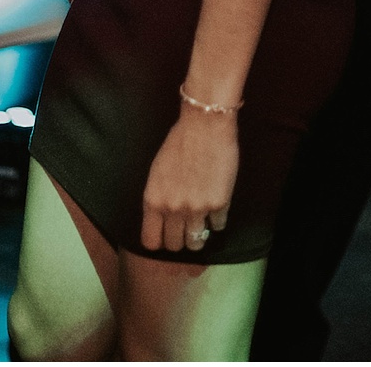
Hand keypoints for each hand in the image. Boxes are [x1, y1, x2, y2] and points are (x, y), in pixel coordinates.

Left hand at [139, 106, 236, 253]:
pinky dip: (217, 220)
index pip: (151, 241)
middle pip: (175, 245)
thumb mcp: (157, 172)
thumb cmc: (179, 142)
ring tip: (201, 223)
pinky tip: (216, 207)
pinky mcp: (219, 204)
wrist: (205, 125)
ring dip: (199, 235)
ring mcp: (197, 209)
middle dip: (180, 239)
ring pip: (196, 243)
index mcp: (153, 200)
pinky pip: (218, 226)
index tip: (166, 235)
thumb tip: (163, 219)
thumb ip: (159, 198)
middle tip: (186, 228)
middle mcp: (173, 209)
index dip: (159, 240)